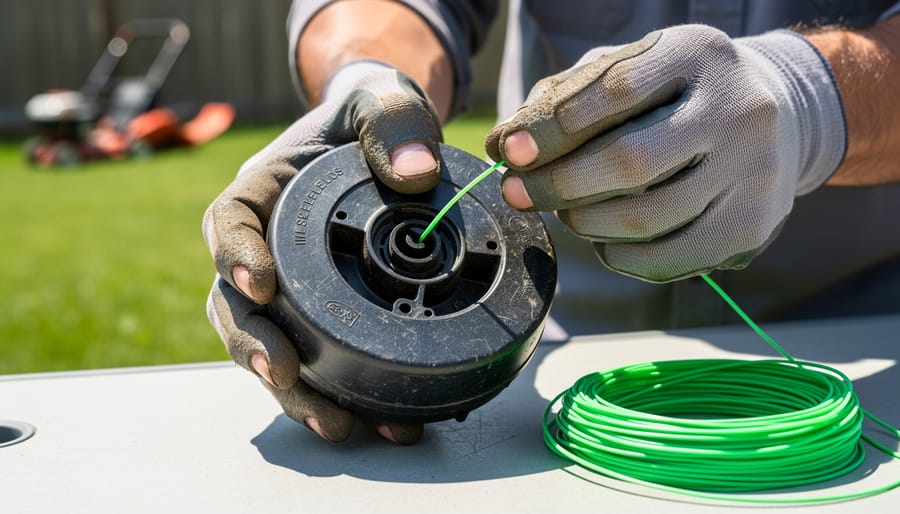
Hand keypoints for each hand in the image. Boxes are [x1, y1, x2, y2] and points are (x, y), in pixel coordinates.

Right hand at [203, 61, 443, 442]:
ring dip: (294, 391)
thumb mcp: (384, 105)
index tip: (260, 284)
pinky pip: (312, 360)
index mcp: (264, 191)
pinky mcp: (317, 316)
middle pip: (236, 303)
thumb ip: (393, 125)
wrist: (386, 146)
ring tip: (336, 426)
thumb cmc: (373, 121)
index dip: (236, 255)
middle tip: (286, 374)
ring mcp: (288, 287)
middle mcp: (265, 245)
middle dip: (256, 344)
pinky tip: (371, 424)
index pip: (229, 222)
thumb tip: (416, 176)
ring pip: (268, 345)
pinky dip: (334, 394)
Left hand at [486, 25, 844, 281]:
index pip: (615, 90)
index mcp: (697, 55)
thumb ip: (565, 98)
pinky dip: (621, 257)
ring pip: (649, 218)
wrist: (779, 117)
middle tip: (519, 193)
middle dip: (559, 185)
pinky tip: (604, 240)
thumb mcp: (629, 72)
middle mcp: (737, 108)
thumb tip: (507, 145)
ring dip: (586, 223)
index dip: (551, 127)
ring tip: (566, 212)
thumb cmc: (675, 95)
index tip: (510, 151)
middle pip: (631, 162)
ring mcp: (754, 170)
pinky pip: (670, 258)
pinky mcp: (753, 224)